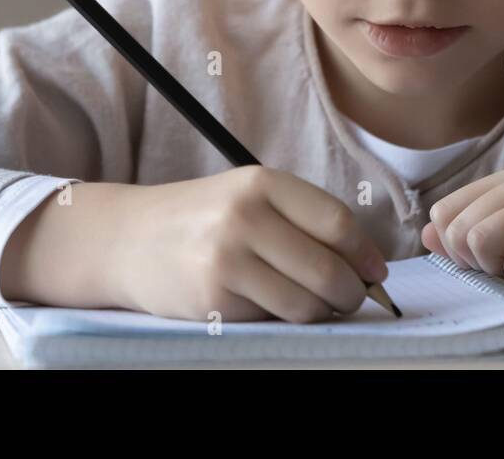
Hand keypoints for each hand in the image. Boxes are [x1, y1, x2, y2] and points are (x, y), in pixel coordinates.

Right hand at [109, 166, 389, 322]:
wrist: (128, 239)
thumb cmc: (201, 218)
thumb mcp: (248, 196)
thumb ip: (302, 219)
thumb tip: (365, 264)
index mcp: (261, 183)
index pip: (337, 222)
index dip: (365, 253)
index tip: (375, 271)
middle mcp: (244, 217)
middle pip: (328, 269)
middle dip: (351, 293)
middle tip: (352, 298)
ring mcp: (226, 260)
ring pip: (305, 304)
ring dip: (322, 313)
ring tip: (316, 305)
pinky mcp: (212, 300)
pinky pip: (271, 320)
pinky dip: (282, 319)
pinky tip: (270, 304)